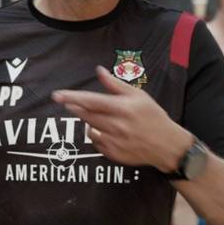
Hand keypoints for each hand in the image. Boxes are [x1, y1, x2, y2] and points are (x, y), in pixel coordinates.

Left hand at [51, 66, 191, 171]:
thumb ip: (115, 84)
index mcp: (121, 108)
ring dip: (87, 121)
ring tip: (102, 117)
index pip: (90, 101)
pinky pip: (95, 142)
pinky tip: (107, 131)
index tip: (57, 95)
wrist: (167, 146)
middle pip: (85, 115)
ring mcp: (113, 141)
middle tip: (68, 102)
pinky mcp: (113, 154)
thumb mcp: (138, 96)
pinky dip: (96, 134)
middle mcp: (116, 125)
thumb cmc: (152, 116)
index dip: (72, 97)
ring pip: (89, 128)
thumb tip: (99, 70)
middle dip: (74, 107)